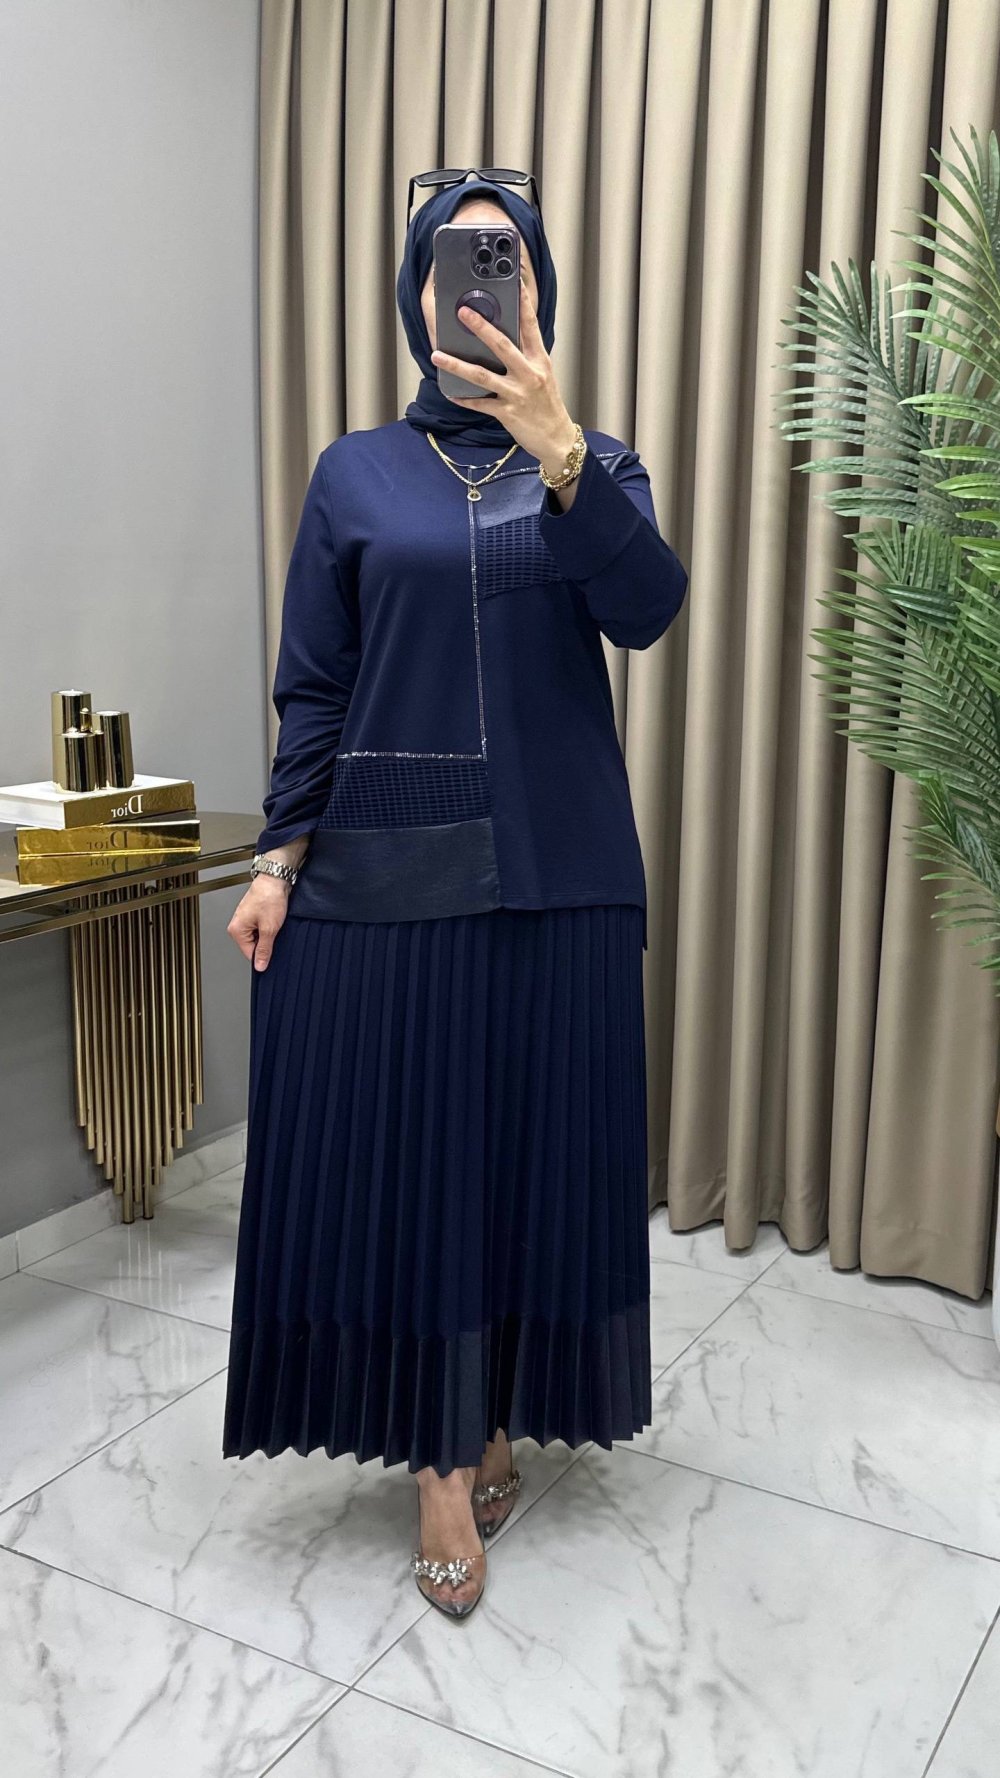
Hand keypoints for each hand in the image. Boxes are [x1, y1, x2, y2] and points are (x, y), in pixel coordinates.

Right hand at [227, 877, 289, 970]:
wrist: (275, 879)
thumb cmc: (269, 898)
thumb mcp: (269, 929)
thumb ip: (264, 949)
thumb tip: (260, 965)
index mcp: (236, 930)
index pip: (248, 954)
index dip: (262, 955)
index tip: (272, 953)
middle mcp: (238, 925)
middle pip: (253, 946)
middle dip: (266, 943)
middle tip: (275, 932)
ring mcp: (245, 919)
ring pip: (258, 936)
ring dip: (269, 934)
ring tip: (274, 923)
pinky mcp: (254, 914)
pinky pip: (261, 928)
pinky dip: (269, 926)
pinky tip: (275, 919)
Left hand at [430, 274, 577, 472]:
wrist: (557, 439)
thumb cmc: (548, 406)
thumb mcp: (543, 375)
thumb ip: (526, 357)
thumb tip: (502, 339)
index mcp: (540, 360)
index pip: (530, 325)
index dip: (523, 302)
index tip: (515, 281)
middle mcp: (530, 374)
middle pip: (503, 345)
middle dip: (481, 327)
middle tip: (462, 312)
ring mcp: (518, 394)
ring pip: (483, 375)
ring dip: (458, 365)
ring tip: (437, 355)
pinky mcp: (508, 414)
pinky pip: (480, 404)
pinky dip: (464, 399)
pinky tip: (450, 392)